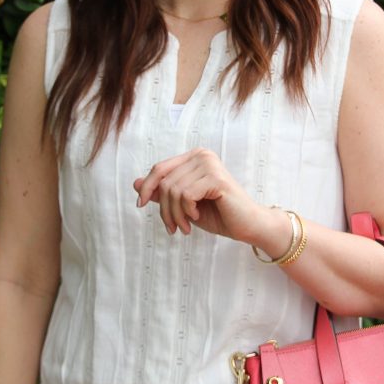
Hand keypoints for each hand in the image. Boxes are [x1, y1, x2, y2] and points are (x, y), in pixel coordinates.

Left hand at [134, 147, 270, 243]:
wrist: (247, 226)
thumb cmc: (218, 214)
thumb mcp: (183, 204)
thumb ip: (163, 192)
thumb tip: (135, 183)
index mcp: (194, 157)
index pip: (159, 168)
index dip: (146, 187)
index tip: (141, 205)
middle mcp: (202, 155)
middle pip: (164, 181)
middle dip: (164, 209)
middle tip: (172, 227)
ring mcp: (209, 164)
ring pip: (173, 190)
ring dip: (175, 214)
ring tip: (184, 227)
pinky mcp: (216, 177)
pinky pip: (186, 194)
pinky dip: (186, 211)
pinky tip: (196, 218)